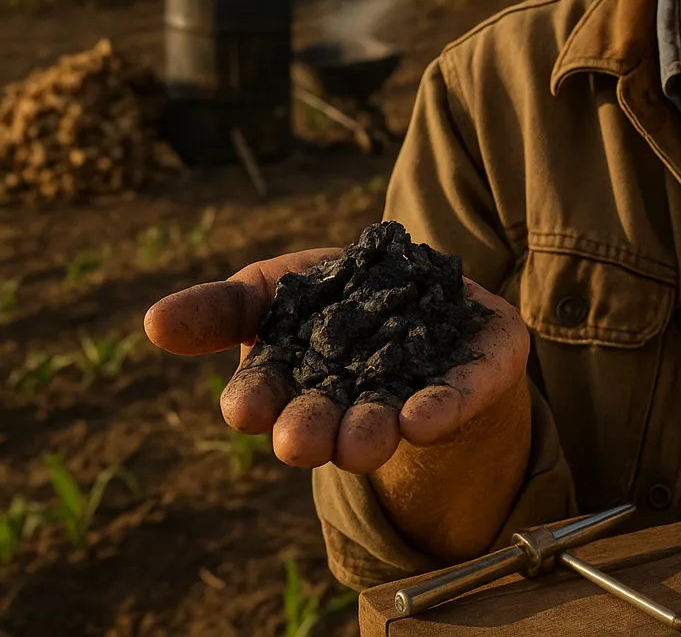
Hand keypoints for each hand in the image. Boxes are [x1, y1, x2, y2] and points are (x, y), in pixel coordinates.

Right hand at [144, 248, 529, 473]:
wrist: (431, 289)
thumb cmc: (334, 296)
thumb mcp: (273, 288)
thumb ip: (221, 308)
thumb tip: (153, 323)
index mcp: (294, 383)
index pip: (263, 397)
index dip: (254, 401)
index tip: (244, 408)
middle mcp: (350, 401)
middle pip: (322, 422)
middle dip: (310, 431)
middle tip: (298, 444)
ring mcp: (414, 393)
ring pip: (387, 421)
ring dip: (371, 433)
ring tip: (365, 442)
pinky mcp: (475, 377)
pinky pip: (461, 395)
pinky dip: (443, 407)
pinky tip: (426, 418)